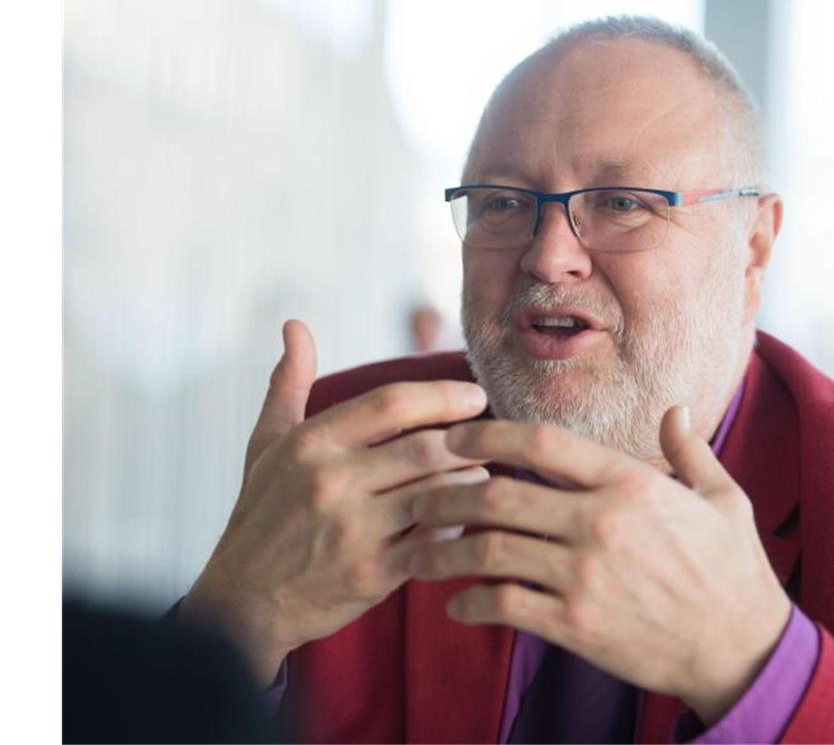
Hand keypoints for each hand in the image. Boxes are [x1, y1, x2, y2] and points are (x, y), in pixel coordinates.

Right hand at [180, 320, 488, 685]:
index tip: (476, 397)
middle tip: (496, 437)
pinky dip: (456, 529)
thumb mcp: (265, 446)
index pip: (392, 403)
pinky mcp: (371, 575)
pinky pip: (434, 542)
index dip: (443, 395)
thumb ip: (288, 385)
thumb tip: (295, 326)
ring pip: (437, 493)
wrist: (241, 603)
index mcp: (310, 444)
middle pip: (426, 446)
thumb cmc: (261, 517)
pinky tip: (464, 521)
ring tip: (484, 476)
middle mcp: (330, 482)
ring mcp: (352, 531)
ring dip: (470, 483)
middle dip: (471, 440)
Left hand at [408, 406, 791, 724]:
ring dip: (443, 550)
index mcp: (630, 483)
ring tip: (419, 552)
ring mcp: (584, 576)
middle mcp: (600, 523)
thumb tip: (676, 409)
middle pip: (497, 495)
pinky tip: (458, 604)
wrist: (742, 650)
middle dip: (445, 493)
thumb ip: (689, 450)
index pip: (540, 443)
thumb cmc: (732, 570)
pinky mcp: (576, 624)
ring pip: (488, 551)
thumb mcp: (723, 498)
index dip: (488, 436)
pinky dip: (470, 604)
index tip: (456, 438)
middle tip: (419, 497)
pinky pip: (504, 606)